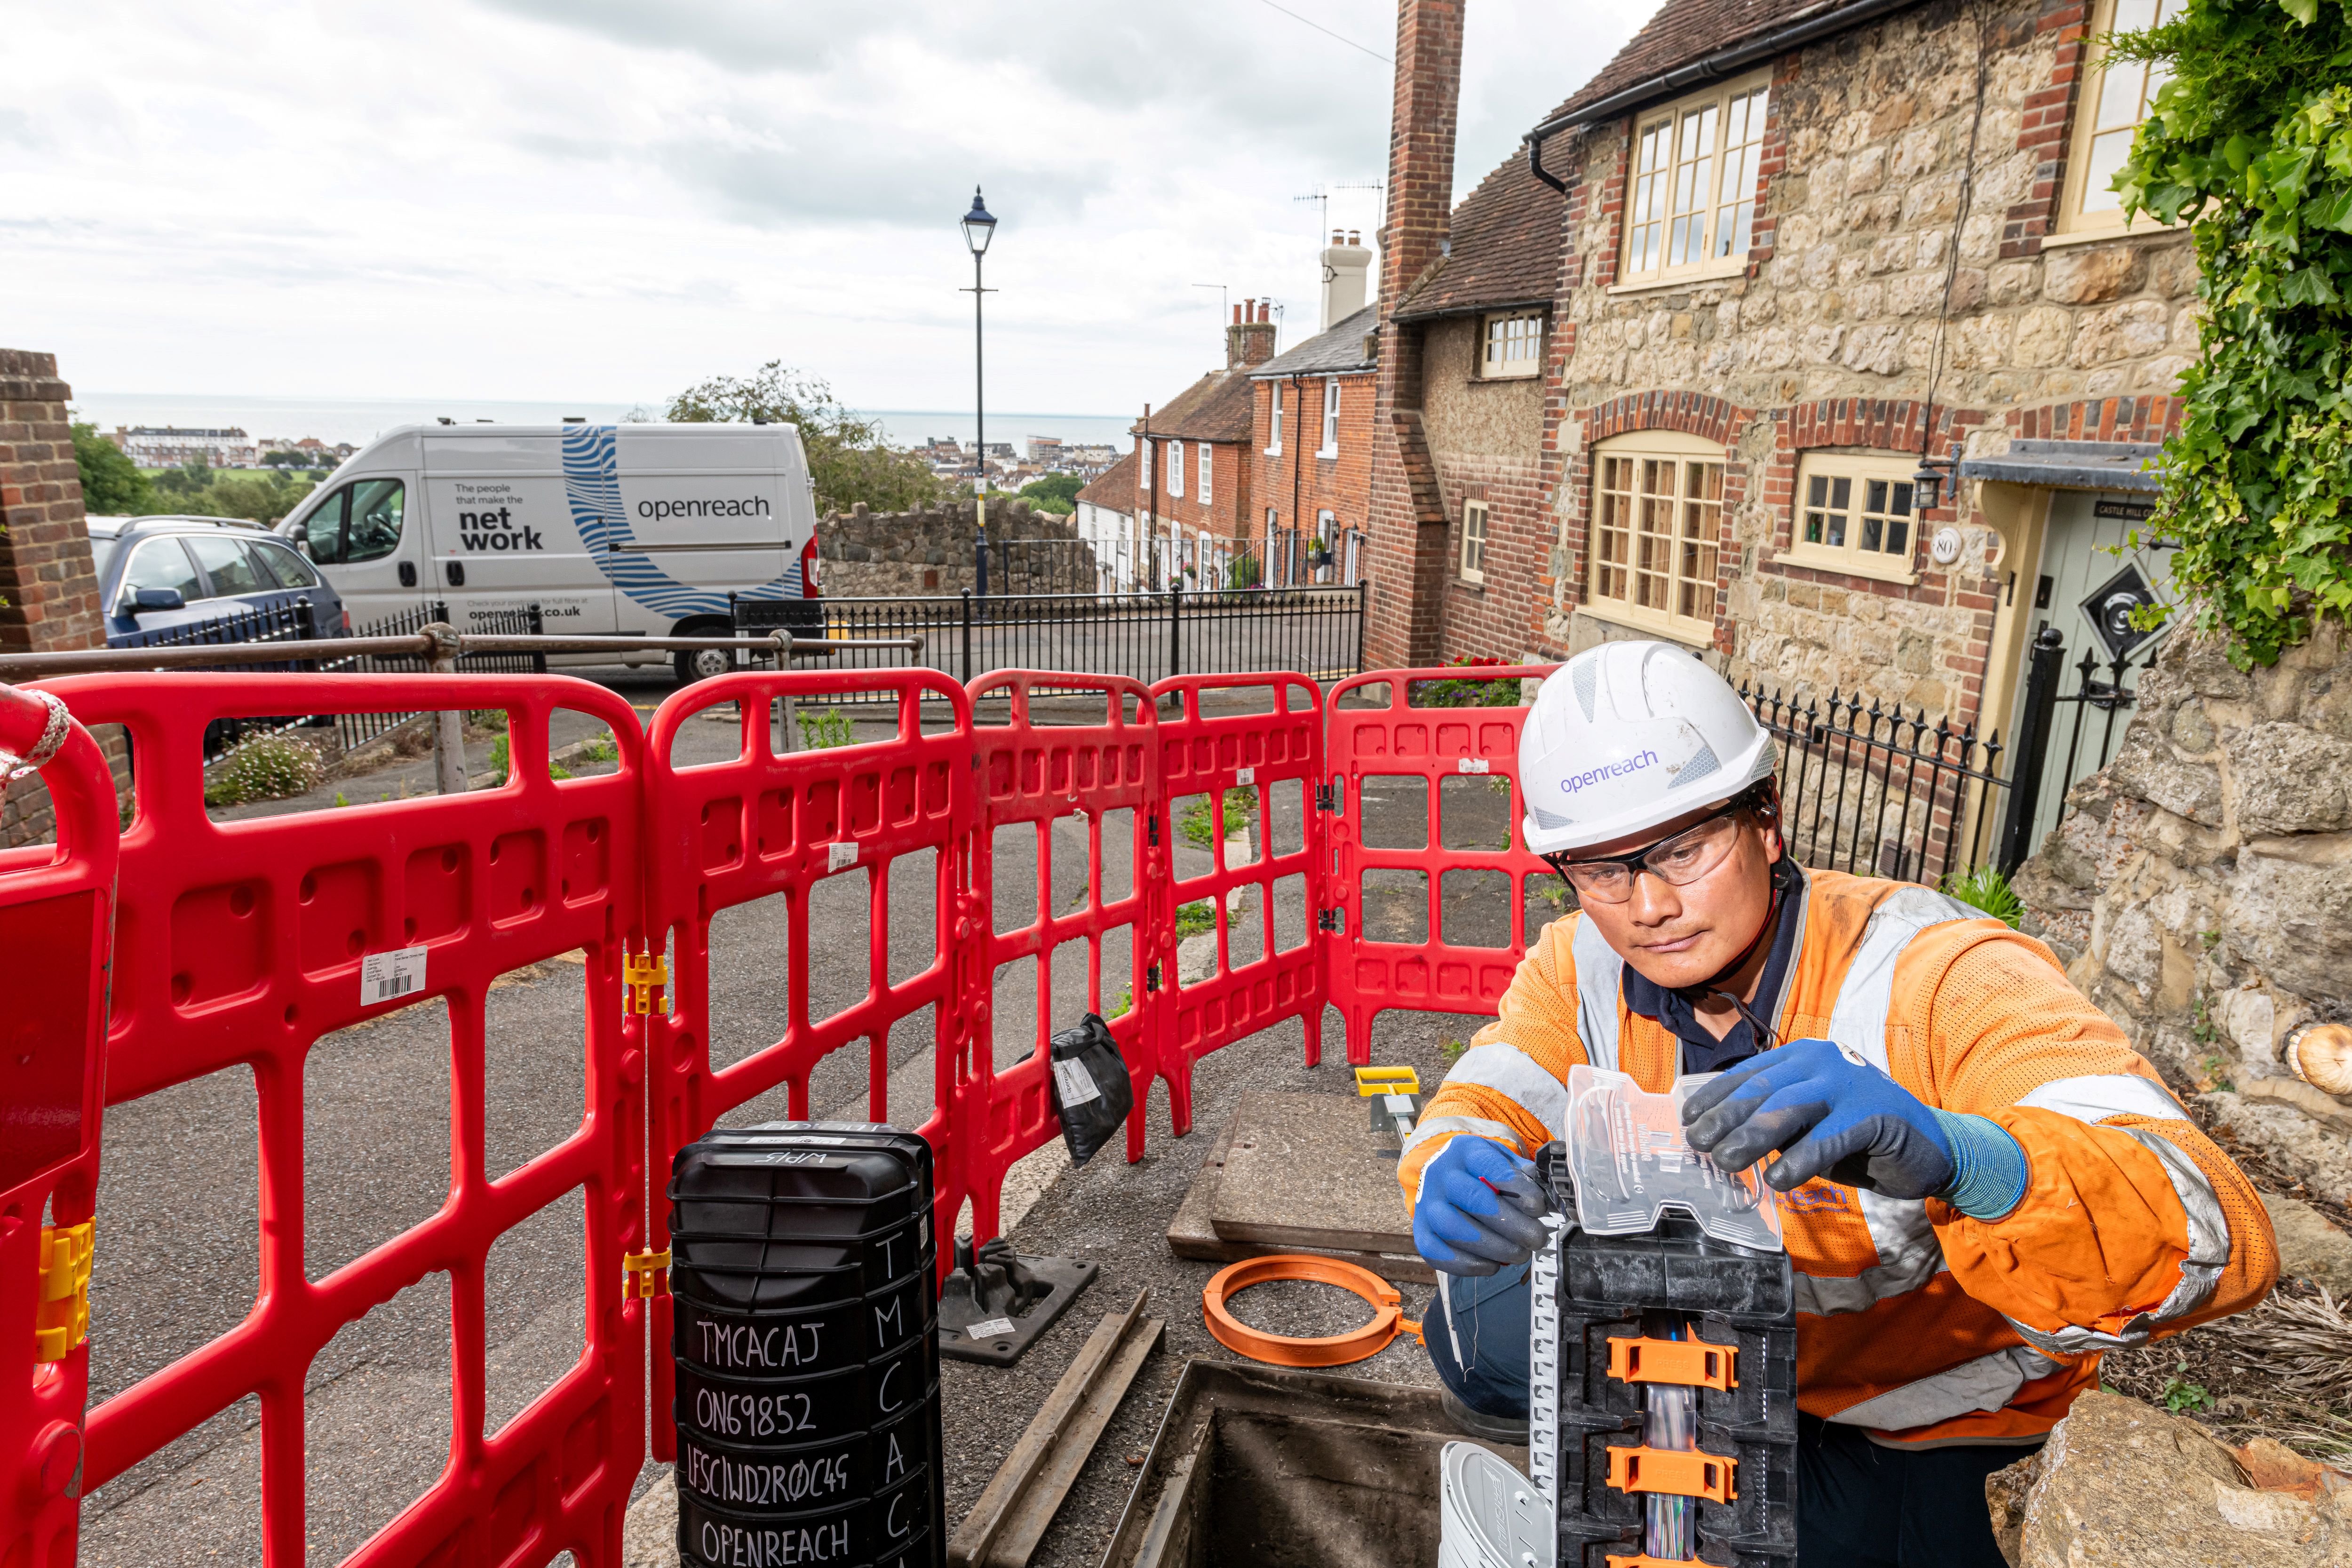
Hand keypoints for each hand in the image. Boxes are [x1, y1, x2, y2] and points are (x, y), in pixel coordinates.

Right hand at [1412, 1136, 1553, 1276]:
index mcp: (1464, 1151)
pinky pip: (1437, 1253)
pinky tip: (1492, 1266)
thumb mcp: (1501, 1161)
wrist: (1441, 1178)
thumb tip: (1547, 1195)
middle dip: (1512, 1224)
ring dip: (1493, 1247)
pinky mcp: (1421, 1232)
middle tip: (1537, 1238)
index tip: (1539, 1208)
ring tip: (1520, 1254)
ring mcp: (1426, 1204)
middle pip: (1473, 1199)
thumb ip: (1523, 1174)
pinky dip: (1467, 1265)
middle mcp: (1440, 1174)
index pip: (1490, 1167)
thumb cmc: (1479, 1173)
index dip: (1518, 1189)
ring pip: (1454, 1228)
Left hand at [1680, 1037, 1955, 1197]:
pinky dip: (1800, 1160)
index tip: (1687, 1120)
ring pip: (1788, 1107)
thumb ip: (1774, 1124)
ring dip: (1751, 1136)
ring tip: (1725, 1161)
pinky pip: (1828, 1137)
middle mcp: (1823, 1061)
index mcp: (1802, 1057)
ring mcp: (1849, 1083)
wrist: (1931, 1147)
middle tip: (1698, 1144)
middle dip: (1724, 1117)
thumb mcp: (1809, 1124)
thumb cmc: (1858, 1136)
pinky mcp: (1874, 1112)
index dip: (1714, 1097)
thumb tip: (1720, 1140)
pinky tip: (1779, 1180)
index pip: (1748, 1074)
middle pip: (1762, 1089)